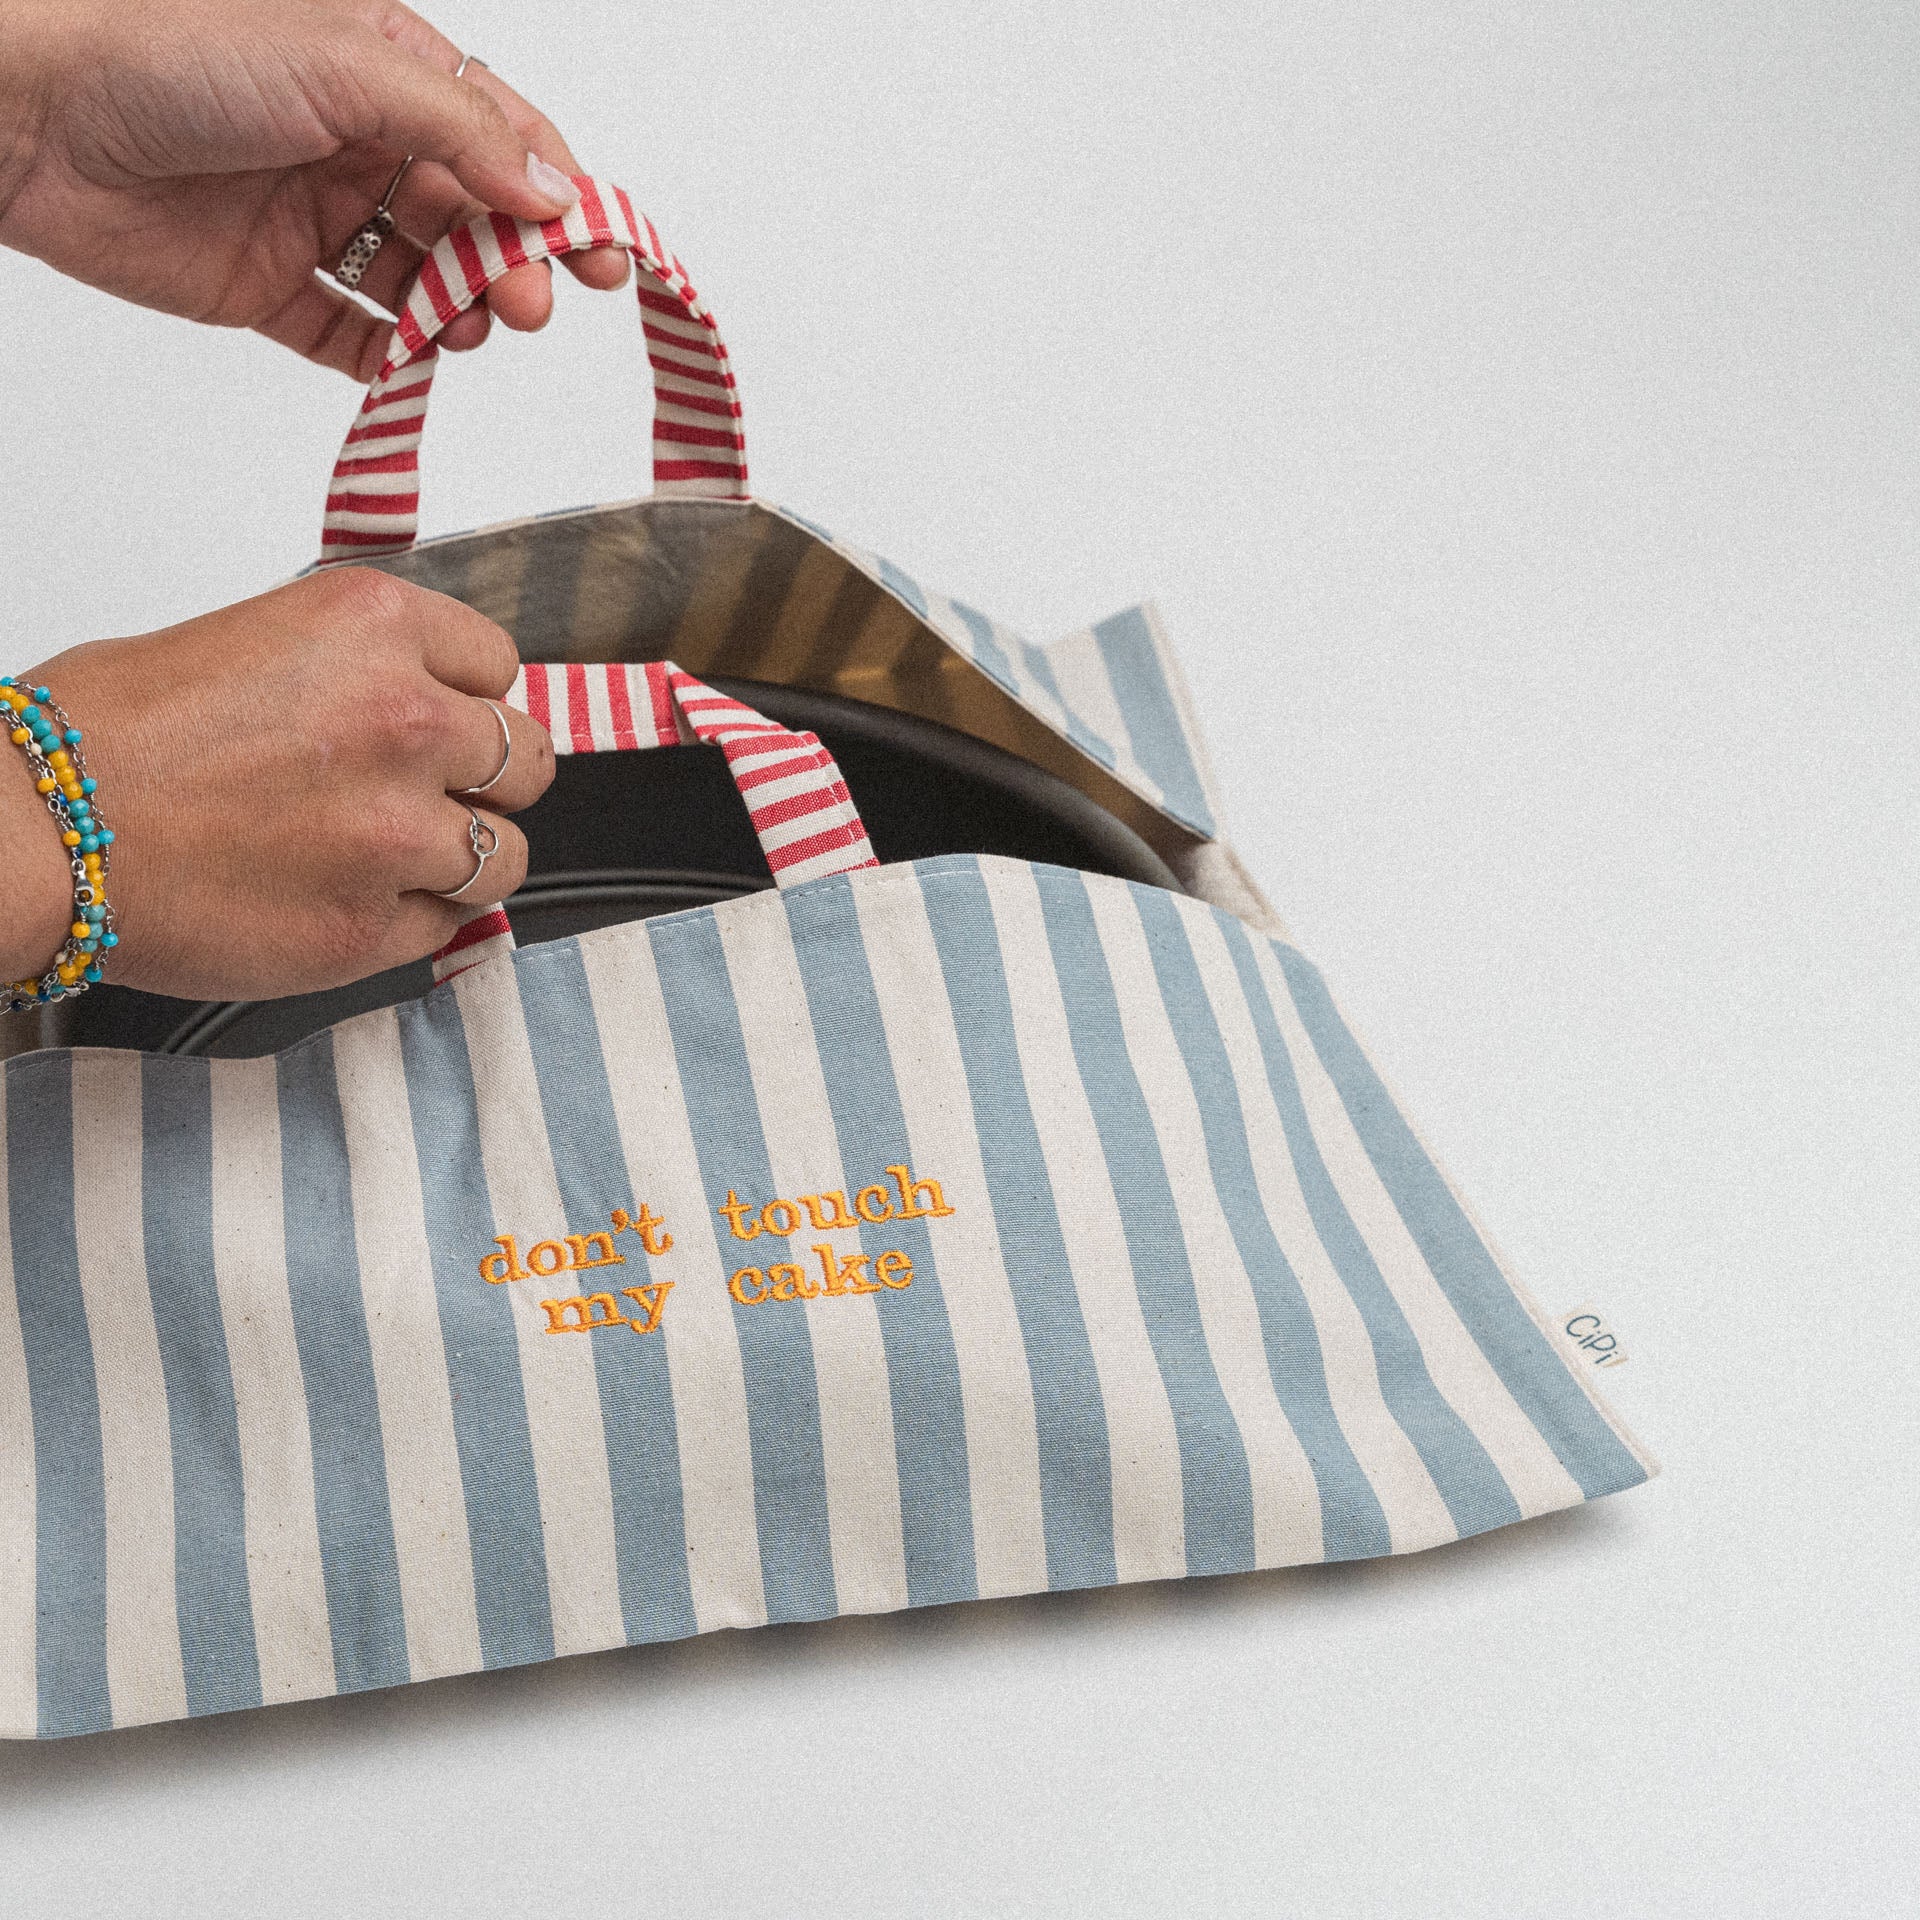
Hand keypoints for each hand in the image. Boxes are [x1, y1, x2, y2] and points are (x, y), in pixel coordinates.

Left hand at [0, 0, 629, 381]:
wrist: (32, 116)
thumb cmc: (168, 51)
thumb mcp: (345, 66)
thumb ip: (462, 135)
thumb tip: (556, 194)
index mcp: (385, 70)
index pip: (503, 140)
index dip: (561, 200)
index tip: (604, 258)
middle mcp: (358, 143)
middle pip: (474, 221)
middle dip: (513, 266)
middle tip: (529, 305)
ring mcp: (318, 218)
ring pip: (424, 283)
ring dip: (460, 313)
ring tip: (466, 329)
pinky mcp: (273, 287)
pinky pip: (355, 334)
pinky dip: (392, 357)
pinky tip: (412, 362)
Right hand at [0, 569, 554, 999]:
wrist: (33, 833)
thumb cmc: (106, 737)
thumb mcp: (256, 641)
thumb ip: (358, 670)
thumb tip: (420, 701)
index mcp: (373, 629)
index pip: (496, 666)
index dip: (469, 698)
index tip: (446, 718)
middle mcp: (406, 722)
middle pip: (524, 759)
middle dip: (485, 777)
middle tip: (428, 792)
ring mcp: (398, 832)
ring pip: (506, 853)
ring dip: (464, 857)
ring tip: (392, 856)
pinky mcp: (373, 926)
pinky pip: (455, 925)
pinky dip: (418, 917)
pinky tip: (353, 898)